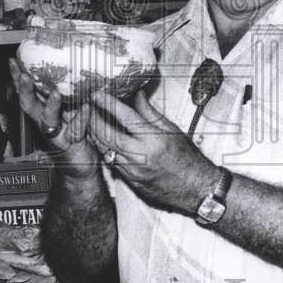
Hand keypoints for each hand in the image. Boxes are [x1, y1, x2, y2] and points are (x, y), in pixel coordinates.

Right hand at [8, 58, 98, 179]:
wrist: (81, 162)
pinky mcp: (72, 142)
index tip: (12, 61)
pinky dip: (81, 118)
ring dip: (51, 106)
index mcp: (42, 110)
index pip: (26, 92)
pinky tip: (86, 107)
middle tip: (25, 75)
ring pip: (49, 120)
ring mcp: (57, 133)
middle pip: (29, 105)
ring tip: (55, 92)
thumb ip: (61, 91)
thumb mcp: (66, 108)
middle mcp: (45, 121)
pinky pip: (76, 130)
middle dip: (25, 90)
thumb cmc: (73, 130)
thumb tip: (63, 65)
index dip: (17, 78)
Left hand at [90, 89, 216, 212]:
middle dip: (94, 119)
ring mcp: (133, 170)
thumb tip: (137, 96)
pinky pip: (111, 162)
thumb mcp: (171, 130)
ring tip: (89, 121)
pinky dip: (104, 149)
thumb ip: (150, 113)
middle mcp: (141, 155)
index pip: (125, 117)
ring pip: (105, 150)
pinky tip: (101, 140)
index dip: (108, 103)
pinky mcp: (130, 181)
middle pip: (108, 135)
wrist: (194, 187)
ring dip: (95, 135)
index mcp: (153, 139)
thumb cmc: (187, 158)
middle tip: (87, 108)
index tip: (97, 94)